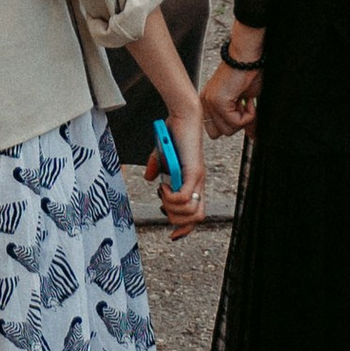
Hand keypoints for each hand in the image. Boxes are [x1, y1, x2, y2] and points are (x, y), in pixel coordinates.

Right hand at [147, 86, 208, 233]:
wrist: (182, 115)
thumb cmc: (174, 134)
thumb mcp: (162, 155)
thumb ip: (157, 168)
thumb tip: (150, 179)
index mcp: (193, 183)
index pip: (196, 215)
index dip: (185, 229)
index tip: (173, 235)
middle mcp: (199, 183)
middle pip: (194, 218)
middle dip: (174, 218)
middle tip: (163, 202)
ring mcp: (197, 178)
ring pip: (191, 211)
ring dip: (172, 207)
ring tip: (164, 193)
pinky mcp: (193, 171)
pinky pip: (184, 197)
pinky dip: (171, 196)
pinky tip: (164, 185)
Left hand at [201, 56, 258, 139]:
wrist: (247, 57)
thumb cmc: (246, 72)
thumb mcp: (243, 101)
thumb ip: (243, 120)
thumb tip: (252, 135)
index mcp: (208, 101)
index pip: (212, 129)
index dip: (229, 125)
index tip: (241, 115)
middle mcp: (205, 102)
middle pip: (216, 134)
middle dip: (234, 125)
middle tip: (243, 109)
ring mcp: (210, 102)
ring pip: (226, 130)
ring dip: (242, 119)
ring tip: (245, 102)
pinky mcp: (218, 102)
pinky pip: (235, 122)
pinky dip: (248, 115)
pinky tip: (247, 100)